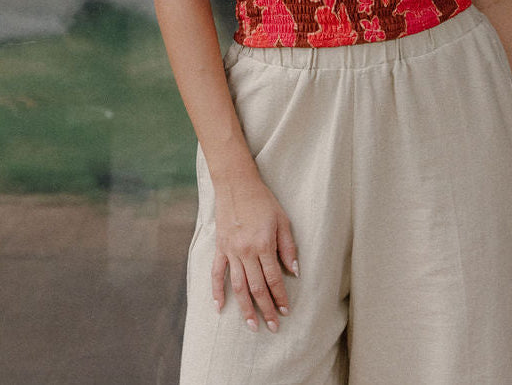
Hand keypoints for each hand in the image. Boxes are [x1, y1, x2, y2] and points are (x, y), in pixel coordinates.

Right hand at [211, 169, 297, 332]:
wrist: (236, 184)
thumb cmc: (263, 200)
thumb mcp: (282, 220)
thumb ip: (288, 247)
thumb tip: (294, 271)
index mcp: (263, 244)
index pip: (273, 278)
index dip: (280, 297)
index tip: (285, 311)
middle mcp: (246, 251)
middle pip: (256, 287)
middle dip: (266, 309)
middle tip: (273, 327)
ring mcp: (231, 250)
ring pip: (237, 286)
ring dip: (245, 308)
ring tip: (251, 325)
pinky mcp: (220, 247)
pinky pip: (216, 273)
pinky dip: (216, 291)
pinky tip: (219, 308)